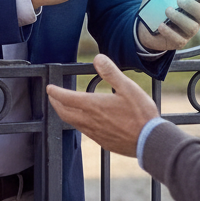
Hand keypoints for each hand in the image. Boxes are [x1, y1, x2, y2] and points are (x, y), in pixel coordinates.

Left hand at [45, 54, 159, 156]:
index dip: (55, 92)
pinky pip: (84, 132)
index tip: (49, 88)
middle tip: (52, 97)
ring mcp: (95, 133)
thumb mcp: (128, 88)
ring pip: (73, 123)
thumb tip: (98, 58)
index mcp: (94, 106)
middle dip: (55, 104)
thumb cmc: (141, 114)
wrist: (150, 141)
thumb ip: (111, 72)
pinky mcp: (102, 142)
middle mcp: (90, 121)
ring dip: (65, 114)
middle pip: (64, 113)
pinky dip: (77, 123)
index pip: (67, 98)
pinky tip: (84, 121)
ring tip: (65, 107)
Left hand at [136, 0, 199, 51]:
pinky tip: (161, 25)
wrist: (143, 22)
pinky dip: (169, 32)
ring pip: (192, 27)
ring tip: (166, 10)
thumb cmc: (160, 1)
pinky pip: (178, 39)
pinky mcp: (178, 42)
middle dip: (192, 6)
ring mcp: (188, 31)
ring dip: (179, 18)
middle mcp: (195, 17)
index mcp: (195, 1)